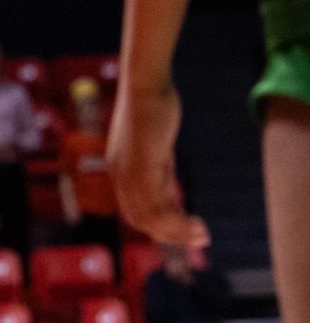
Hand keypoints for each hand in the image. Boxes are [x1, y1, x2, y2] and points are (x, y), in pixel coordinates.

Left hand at [107, 81, 209, 245]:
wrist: (145, 84)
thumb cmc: (152, 110)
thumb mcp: (157, 149)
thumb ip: (161, 174)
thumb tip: (172, 198)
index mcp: (120, 170)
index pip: (134, 210)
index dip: (158, 226)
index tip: (184, 231)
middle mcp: (119, 174)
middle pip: (140, 218)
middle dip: (170, 234)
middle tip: (199, 239)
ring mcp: (127, 172)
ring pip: (149, 217)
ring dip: (177, 232)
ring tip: (202, 235)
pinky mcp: (139, 166)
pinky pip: (156, 205)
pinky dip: (177, 220)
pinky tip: (196, 223)